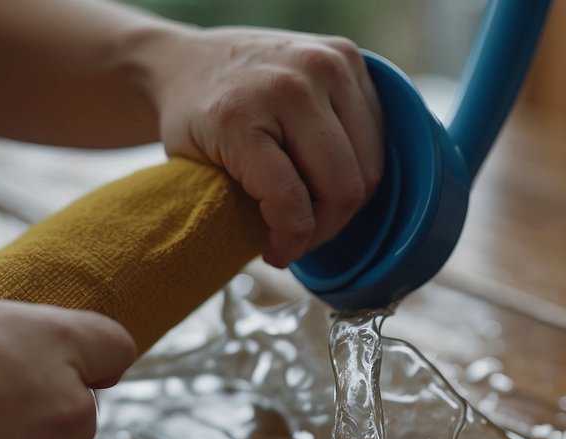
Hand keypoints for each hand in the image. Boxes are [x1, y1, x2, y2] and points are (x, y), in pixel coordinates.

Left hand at [147, 26, 384, 267]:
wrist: (190, 60)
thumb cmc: (194, 120)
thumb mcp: (198, 171)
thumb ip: (247, 208)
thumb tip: (294, 243)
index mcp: (238, 116)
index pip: (291, 201)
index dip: (292, 242)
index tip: (278, 254)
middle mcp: (289, 84)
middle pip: (344, 186)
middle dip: (325, 226)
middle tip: (301, 235)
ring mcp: (325, 64)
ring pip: (368, 165)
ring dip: (345, 198)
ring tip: (312, 202)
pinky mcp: (348, 58)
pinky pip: (376, 134)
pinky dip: (357, 162)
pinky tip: (326, 167)